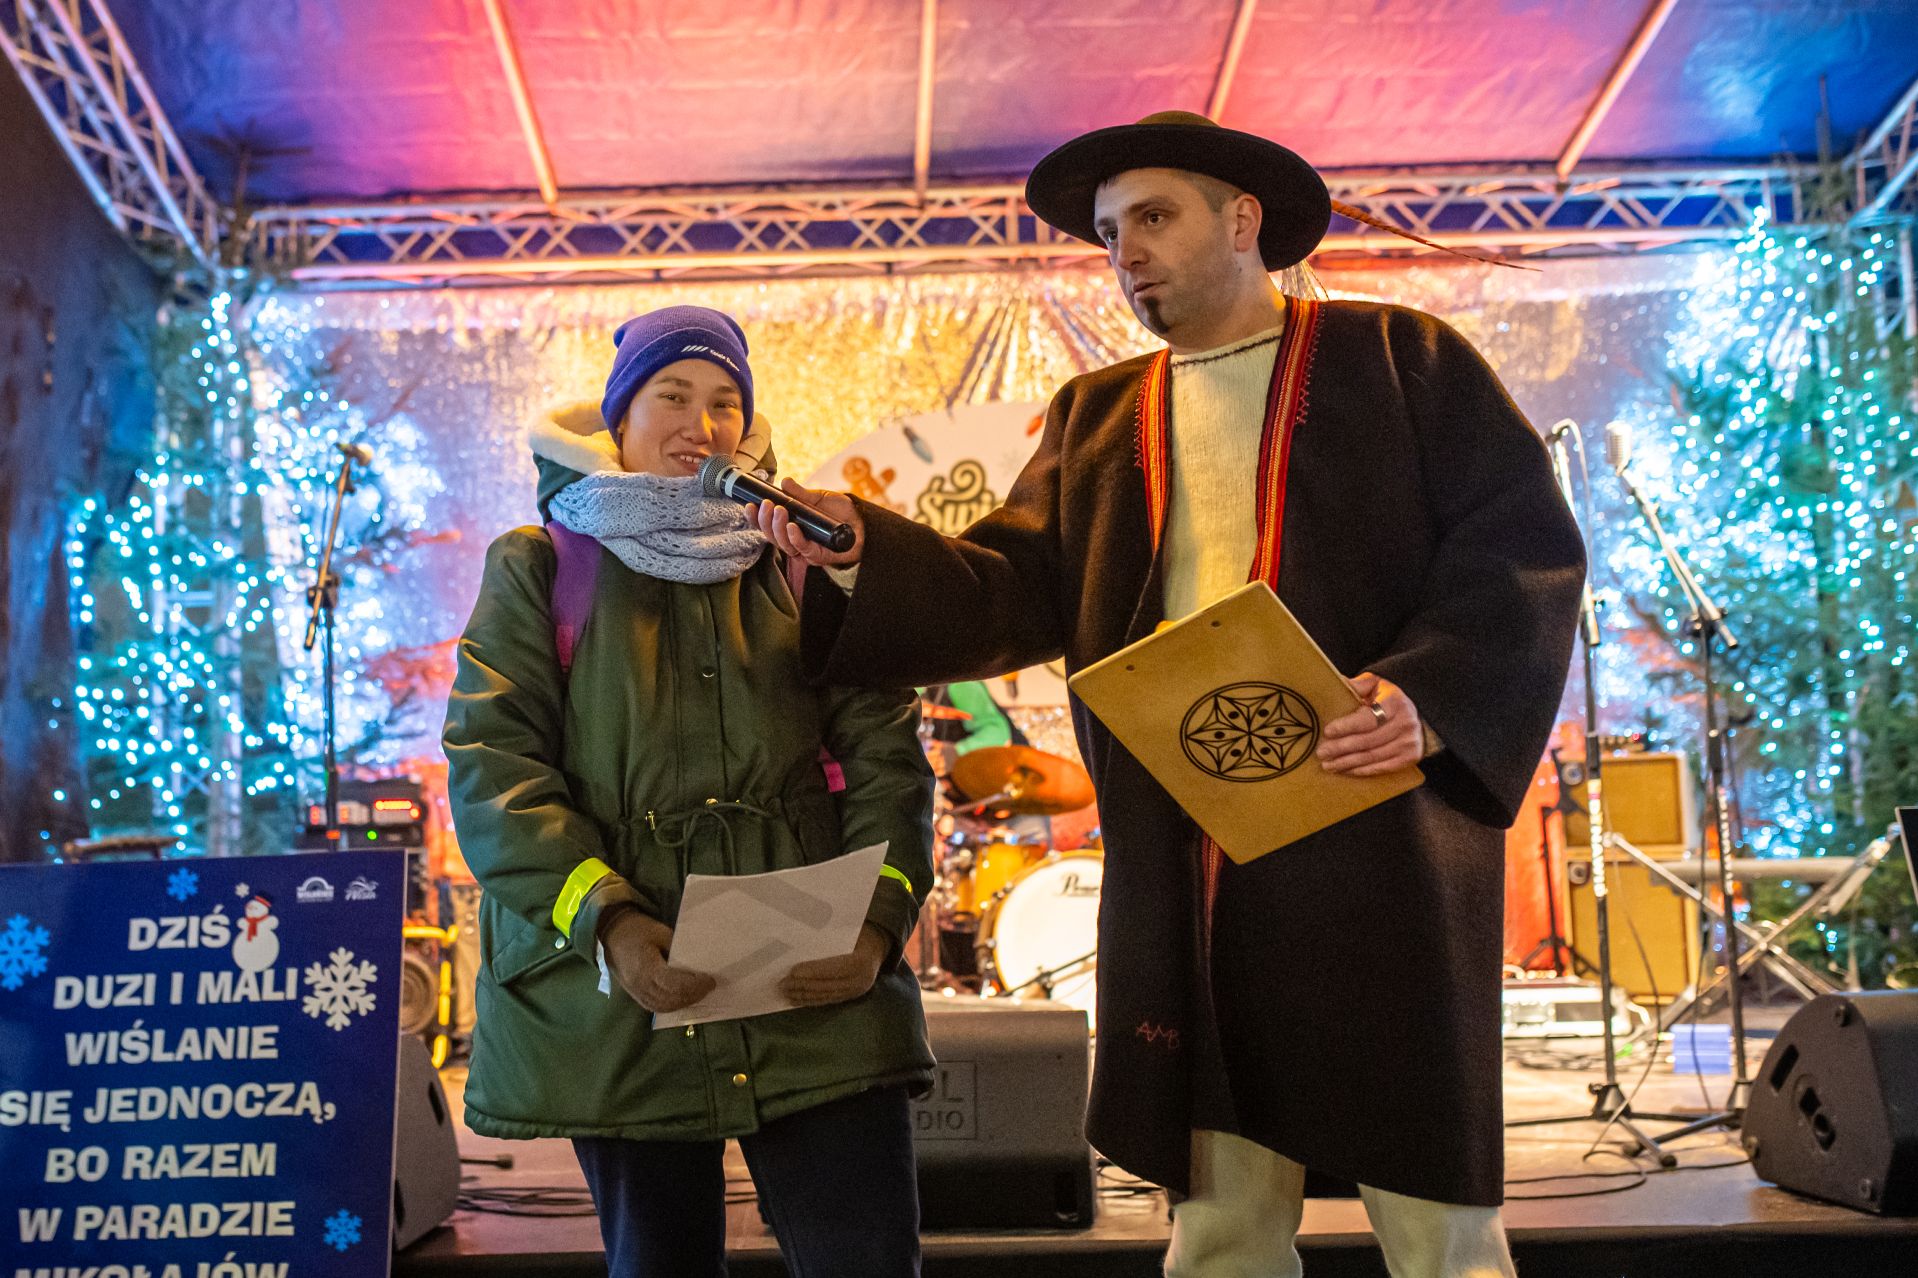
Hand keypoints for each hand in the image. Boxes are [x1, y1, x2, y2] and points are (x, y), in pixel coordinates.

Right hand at [600, 908, 715, 1013]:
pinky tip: (684, 998)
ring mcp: (635, 992)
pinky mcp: (634, 994)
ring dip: (683, 1003)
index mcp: (645, 967)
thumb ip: (677, 949)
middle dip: (693, 995)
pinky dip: (671, 1005)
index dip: (694, 986)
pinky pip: (655, 1007)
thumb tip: (697, 962)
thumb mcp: (660, 932)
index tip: (710, 980)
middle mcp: (639, 984)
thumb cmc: (637, 929)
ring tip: (700, 993)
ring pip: (663, 1006)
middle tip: (709, 987)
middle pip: (670, 999)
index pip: (673, 984)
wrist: (611, 934)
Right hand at [749, 478, 864, 567]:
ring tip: (779, 510)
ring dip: (778, 528)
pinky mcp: (819, 556)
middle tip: (766, 505)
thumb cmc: (841, 512)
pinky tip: (792, 527)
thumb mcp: (819, 498)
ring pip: (783, 544)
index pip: (767, 526)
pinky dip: (795, 538)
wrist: (864, 523)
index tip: (748, 505)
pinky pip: (803, 549)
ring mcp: (806, 550)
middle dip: (765, 521)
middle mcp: (795, 540)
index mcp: (790, 527)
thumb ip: (801, 494)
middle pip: (772, 536)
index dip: (755, 518)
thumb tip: (784, 482)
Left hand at [778, 923, 888, 1007]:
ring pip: (824, 996)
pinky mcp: (850, 997)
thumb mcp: (850, 930)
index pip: (832, 968)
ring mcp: (855, 991)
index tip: (792, 972)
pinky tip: (797, 1000)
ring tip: (785, 993)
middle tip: (782, 984)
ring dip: (803, 996)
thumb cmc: (860, 933)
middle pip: (826, 985)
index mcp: (861, 961)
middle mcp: (860, 980)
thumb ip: (832, 937)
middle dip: (802, 986)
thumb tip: (802, 940)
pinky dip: (811, 1001)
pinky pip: (827, 1000)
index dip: (812, 971)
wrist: (878, 947)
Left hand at [1318, 672, 1422, 776]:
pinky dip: (1361, 770)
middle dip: (1341, 748)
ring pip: (1372, 756)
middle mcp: (1405, 723)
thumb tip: (1336, 684)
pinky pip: (1381, 767)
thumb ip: (1358, 685)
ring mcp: (1409, 742)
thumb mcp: (1377, 685)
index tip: (1328, 731)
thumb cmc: (1390, 699)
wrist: (1419, 716)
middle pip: (1367, 740)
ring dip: (1347, 762)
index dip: (1346, 726)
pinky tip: (1345, 770)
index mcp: (1395, 703)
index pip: (1368, 719)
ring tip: (1328, 764)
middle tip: (1321, 752)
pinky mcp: (1410, 758)